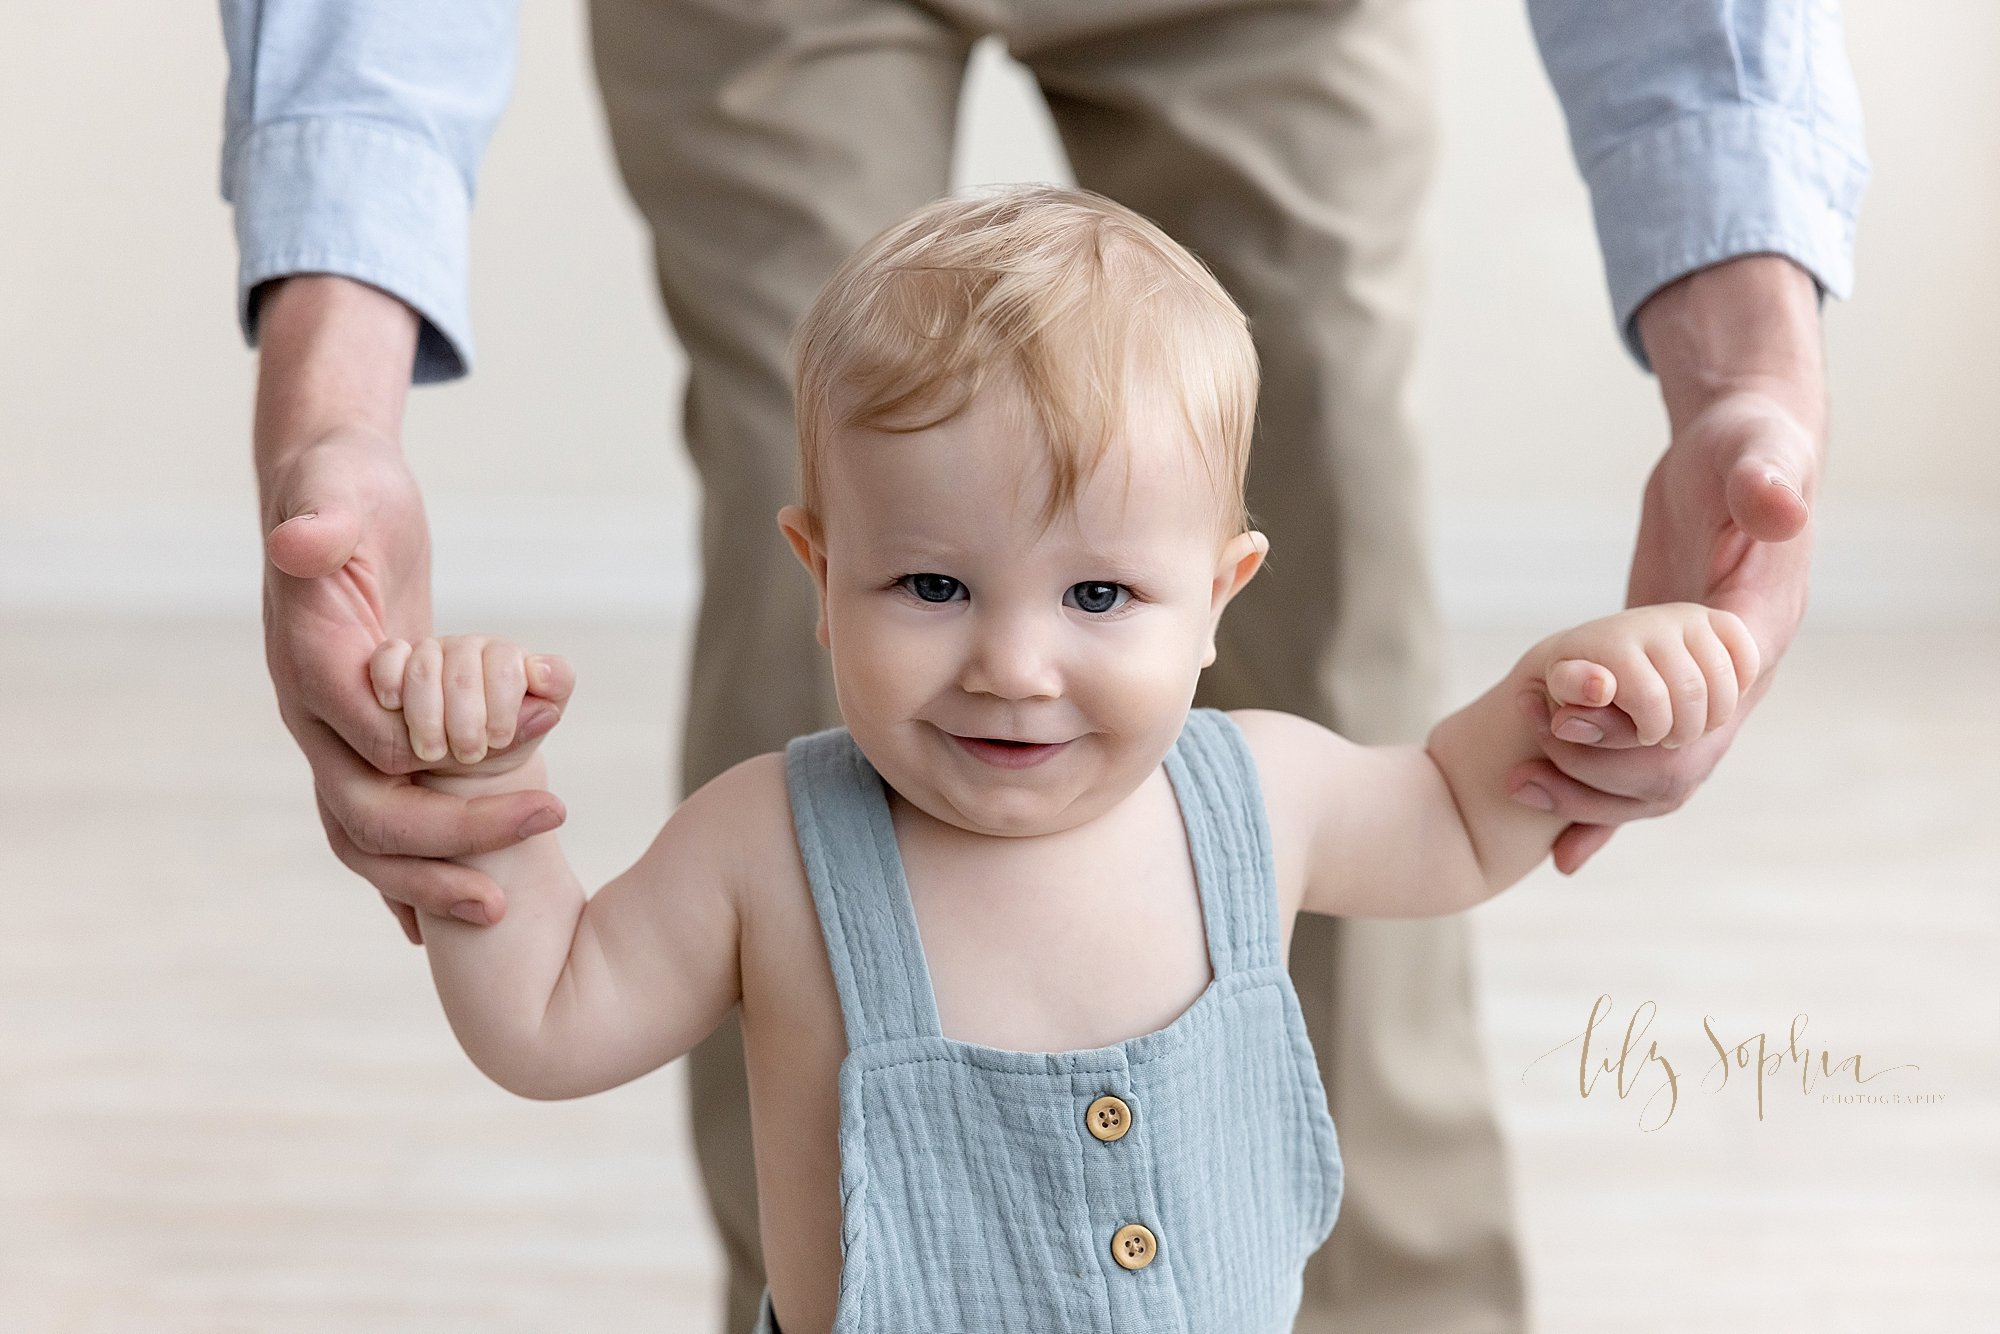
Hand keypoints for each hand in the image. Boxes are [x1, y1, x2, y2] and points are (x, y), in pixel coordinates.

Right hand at [263, 429, 571, 937]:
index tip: (529, 751)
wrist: (330, 499)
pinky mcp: (365, 742)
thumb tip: (303, 542)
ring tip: (503, 906)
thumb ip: (319, 521)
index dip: (445, 758)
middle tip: (550, 820)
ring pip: (365, 841)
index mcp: (309, 665)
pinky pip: (379, 829)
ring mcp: (333, 738)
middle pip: (366, 813)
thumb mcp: (338, 490)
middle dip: (454, 837)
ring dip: (429, 880)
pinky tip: (455, 918)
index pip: (371, 741)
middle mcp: (311, 716)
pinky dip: (411, 879)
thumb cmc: (341, 490)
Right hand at [369, 634, 573, 785]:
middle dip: (466, 721)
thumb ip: (552, 691)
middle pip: (463, 672)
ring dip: (428, 716)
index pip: (507, 665)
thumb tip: (540, 673)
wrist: (465, 762)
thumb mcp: (536, 722)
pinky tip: (393, 705)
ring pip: (424, 669)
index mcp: (506, 656)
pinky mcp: (394, 662)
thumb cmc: (502, 740)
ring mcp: (429, 652)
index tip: (498, 740)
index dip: (503, 706)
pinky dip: (388, 679)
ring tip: (433, 752)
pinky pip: (387, 657)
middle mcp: (467, 648)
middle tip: (469, 753)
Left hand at [1509, 256, 1822, 871]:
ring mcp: (1706, 684)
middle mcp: (1740, 673)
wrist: (1742, 455)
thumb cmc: (1747, 448)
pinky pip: (1641, 755)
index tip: (1572, 727)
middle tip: (1529, 768)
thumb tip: (1778, 505)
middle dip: (1605, 773)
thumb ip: (1766, 480)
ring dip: (1596, 795)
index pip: (1711, 707)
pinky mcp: (1670, 683)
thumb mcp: (1754, 452)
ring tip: (1518, 789)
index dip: (1643, 729)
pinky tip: (1561, 843)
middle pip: (1682, 762)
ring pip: (1662, 775)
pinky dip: (1604, 796)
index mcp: (1759, 628)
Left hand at [1524, 602, 1759, 754]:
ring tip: (1687, 728)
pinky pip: (1747, 658)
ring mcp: (1690, 619)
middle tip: (1667, 740)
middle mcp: (1655, 622)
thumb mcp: (1562, 692)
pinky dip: (1738, 690)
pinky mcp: (1718, 621)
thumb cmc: (1578, 682)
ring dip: (1712, 719)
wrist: (1601, 648)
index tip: (1643, 737)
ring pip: (1724, 683)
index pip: (1650, 700)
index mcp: (1613, 642)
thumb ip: (1574, 694)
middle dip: (1683, 731)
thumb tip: (1600, 687)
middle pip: (1692, 695)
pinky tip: (1711, 705)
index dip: (1650, 731)